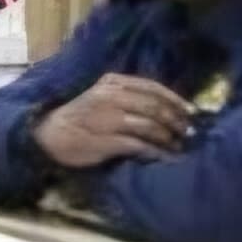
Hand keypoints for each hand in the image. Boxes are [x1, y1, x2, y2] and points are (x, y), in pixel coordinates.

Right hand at [34, 74, 196, 172]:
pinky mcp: (105, 141)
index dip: (176, 100)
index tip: (192, 112)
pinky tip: (167, 159)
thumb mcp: (102, 97)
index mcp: (112, 82)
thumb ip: (129, 97)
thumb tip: (167, 108)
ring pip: (150, 126)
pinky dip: (157, 153)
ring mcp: (107, 119)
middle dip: (177, 121)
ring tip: (180, 148)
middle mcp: (111, 97)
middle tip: (190, 133)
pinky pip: (139, 146)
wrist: (49, 135)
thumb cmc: (81, 117)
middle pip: (155, 107)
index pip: (152, 87)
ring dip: (169, 138)